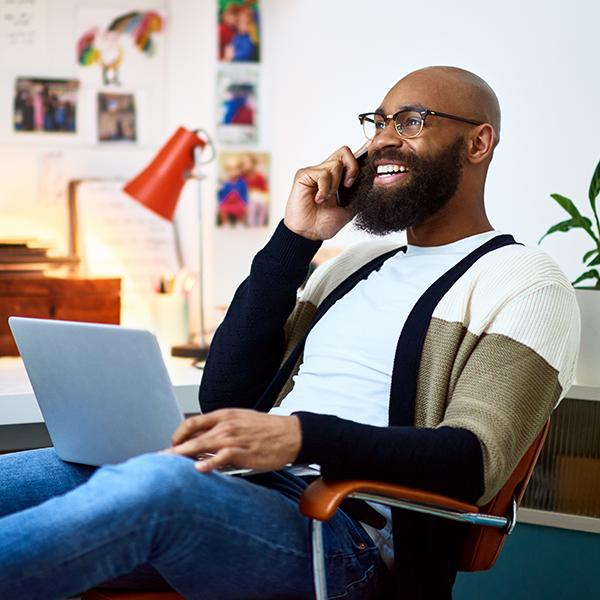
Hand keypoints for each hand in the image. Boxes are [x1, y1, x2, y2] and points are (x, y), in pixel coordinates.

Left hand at [163, 409, 301, 473]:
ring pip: (201, 445)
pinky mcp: (243, 451)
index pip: (192, 422)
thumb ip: (221, 429)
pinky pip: (222, 457)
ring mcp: (234, 438)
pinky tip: (199, 469)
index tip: (171, 445)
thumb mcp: (241, 421)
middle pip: (192, 435)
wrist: (291, 434)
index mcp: (224, 415)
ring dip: (182, 455)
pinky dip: (209, 463)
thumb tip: (203, 442)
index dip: (177, 434)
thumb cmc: (267, 429)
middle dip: (172, 448)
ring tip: (168, 464)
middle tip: (159, 458)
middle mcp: (226, 424)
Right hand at [284, 142, 369, 240]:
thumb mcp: (349, 209)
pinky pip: (322, 174)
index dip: (362, 153)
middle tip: (348, 186)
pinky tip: (318, 199)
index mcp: (338, 178)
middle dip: (352, 167)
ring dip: (335, 185)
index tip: (371, 153)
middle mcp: (326, 172)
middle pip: (345, 152)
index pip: (350, 158)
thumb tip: (372, 183)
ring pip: (335, 164)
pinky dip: (324, 189)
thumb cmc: (324, 223)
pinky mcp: (304, 175)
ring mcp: (314, 172)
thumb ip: (358, 195)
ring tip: (327, 198)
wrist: (309, 234)